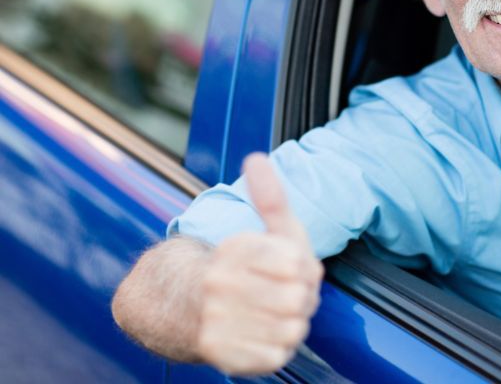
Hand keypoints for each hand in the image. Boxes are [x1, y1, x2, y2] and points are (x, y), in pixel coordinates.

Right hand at [195, 152, 323, 374]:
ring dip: (293, 323)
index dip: (301, 267)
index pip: (296, 262)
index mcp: (233, 250)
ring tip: (277, 314)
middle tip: (288, 294)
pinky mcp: (222, 355)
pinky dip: (278, 348)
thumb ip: (269, 195)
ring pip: (292, 329)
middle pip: (299, 298)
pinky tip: (265, 334)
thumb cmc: (241, 265)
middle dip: (302, 297)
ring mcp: (218, 321)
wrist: (184, 307)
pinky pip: (277, 356)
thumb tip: (256, 157)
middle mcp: (219, 285)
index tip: (290, 266)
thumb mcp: (262, 227)